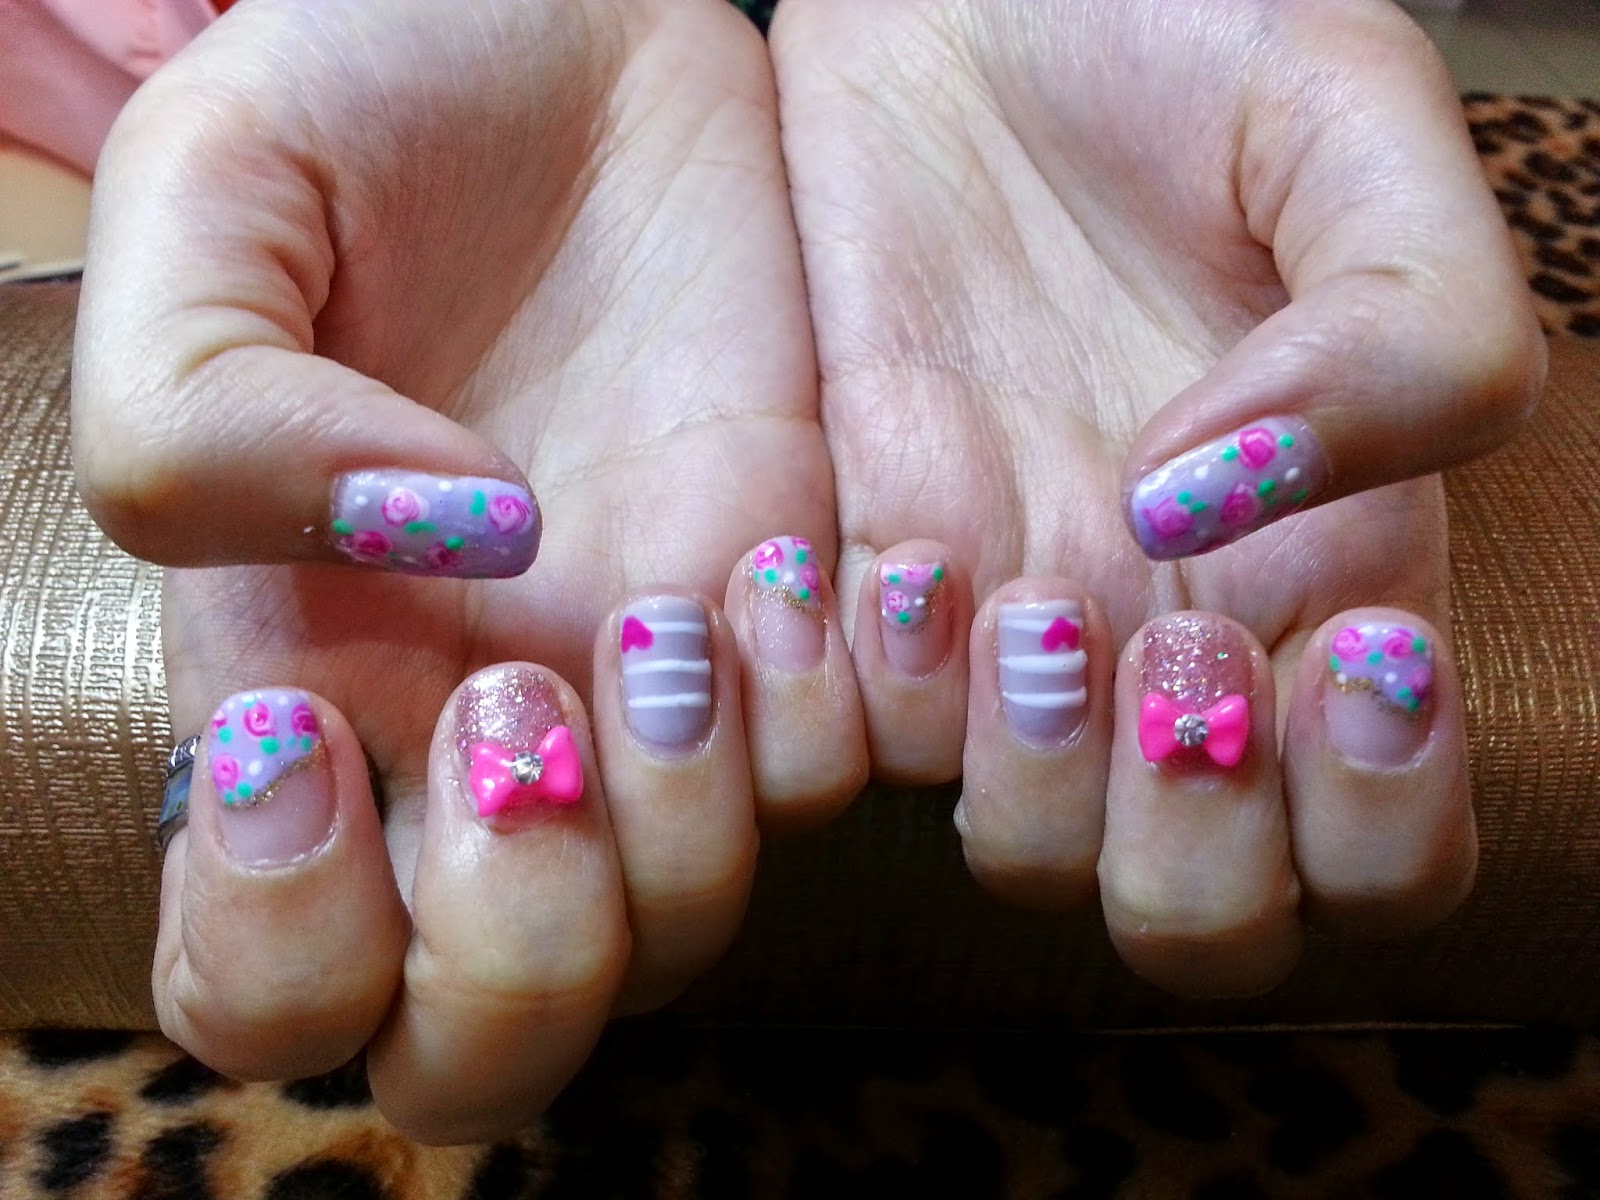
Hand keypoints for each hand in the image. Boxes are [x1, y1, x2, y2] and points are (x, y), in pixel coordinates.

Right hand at [74, 0, 867, 1141]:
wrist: (575, 19)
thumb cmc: (369, 89)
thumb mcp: (211, 203)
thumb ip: (205, 415)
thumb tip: (424, 548)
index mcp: (295, 673)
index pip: (272, 976)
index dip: (283, 941)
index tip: (318, 731)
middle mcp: (475, 726)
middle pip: (496, 1031)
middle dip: (519, 955)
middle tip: (527, 720)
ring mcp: (651, 686)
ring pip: (687, 928)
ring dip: (689, 826)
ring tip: (679, 608)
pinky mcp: (797, 607)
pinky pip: (842, 772)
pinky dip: (831, 718)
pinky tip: (791, 569)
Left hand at [771, 0, 1542, 994]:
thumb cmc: (1166, 32)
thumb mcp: (1349, 122)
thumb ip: (1403, 325)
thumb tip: (1217, 505)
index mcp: (1325, 568)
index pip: (1382, 845)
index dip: (1374, 819)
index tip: (1341, 654)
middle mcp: (1163, 635)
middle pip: (1195, 910)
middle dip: (1187, 843)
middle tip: (1161, 643)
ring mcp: (993, 623)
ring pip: (1018, 855)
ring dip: (1022, 776)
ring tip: (998, 590)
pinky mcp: (842, 574)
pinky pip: (833, 739)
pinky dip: (844, 704)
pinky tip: (869, 564)